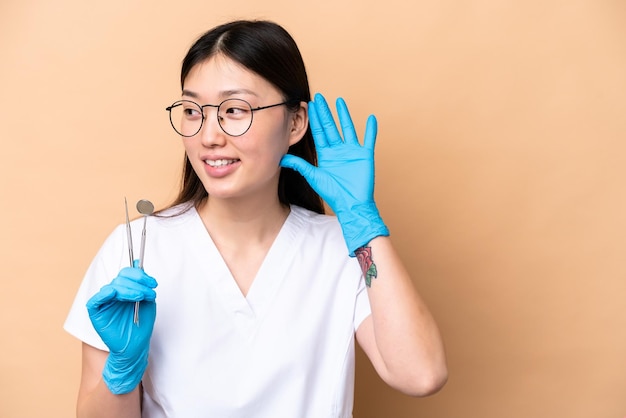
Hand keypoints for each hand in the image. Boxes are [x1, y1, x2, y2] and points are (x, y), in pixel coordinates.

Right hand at [86, 261, 156, 393]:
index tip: (153, 283)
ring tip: (141, 297)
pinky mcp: (96, 312)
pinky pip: (96, 299)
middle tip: (150, 291)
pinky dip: (105, 293)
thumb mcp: (147, 301)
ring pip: (113, 286)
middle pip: (121, 278)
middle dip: (138, 282)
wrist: (135, 346)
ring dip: (129, 289)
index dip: (140, 275)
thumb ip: (142, 283)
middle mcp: (113, 293)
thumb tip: (138, 262)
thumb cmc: (141, 325)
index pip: (127, 274)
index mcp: (124, 289)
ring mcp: (104, 302)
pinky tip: (115, 294)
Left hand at [280, 93, 388, 254]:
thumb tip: (281, 157)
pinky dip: (371, 129)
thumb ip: (299, 165)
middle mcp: (338, 150)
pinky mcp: (365, 155)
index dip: (314, 119)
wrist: (351, 205)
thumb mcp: (313, 176)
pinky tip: (371, 118)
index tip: (309, 105)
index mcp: (326, 154)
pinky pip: (369, 139)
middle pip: (331, 127)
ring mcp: (352, 151)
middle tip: (319, 97)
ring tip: (340, 101)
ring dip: (344, 115)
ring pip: (348, 129)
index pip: (319, 132)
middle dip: (325, 112)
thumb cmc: (333, 193)